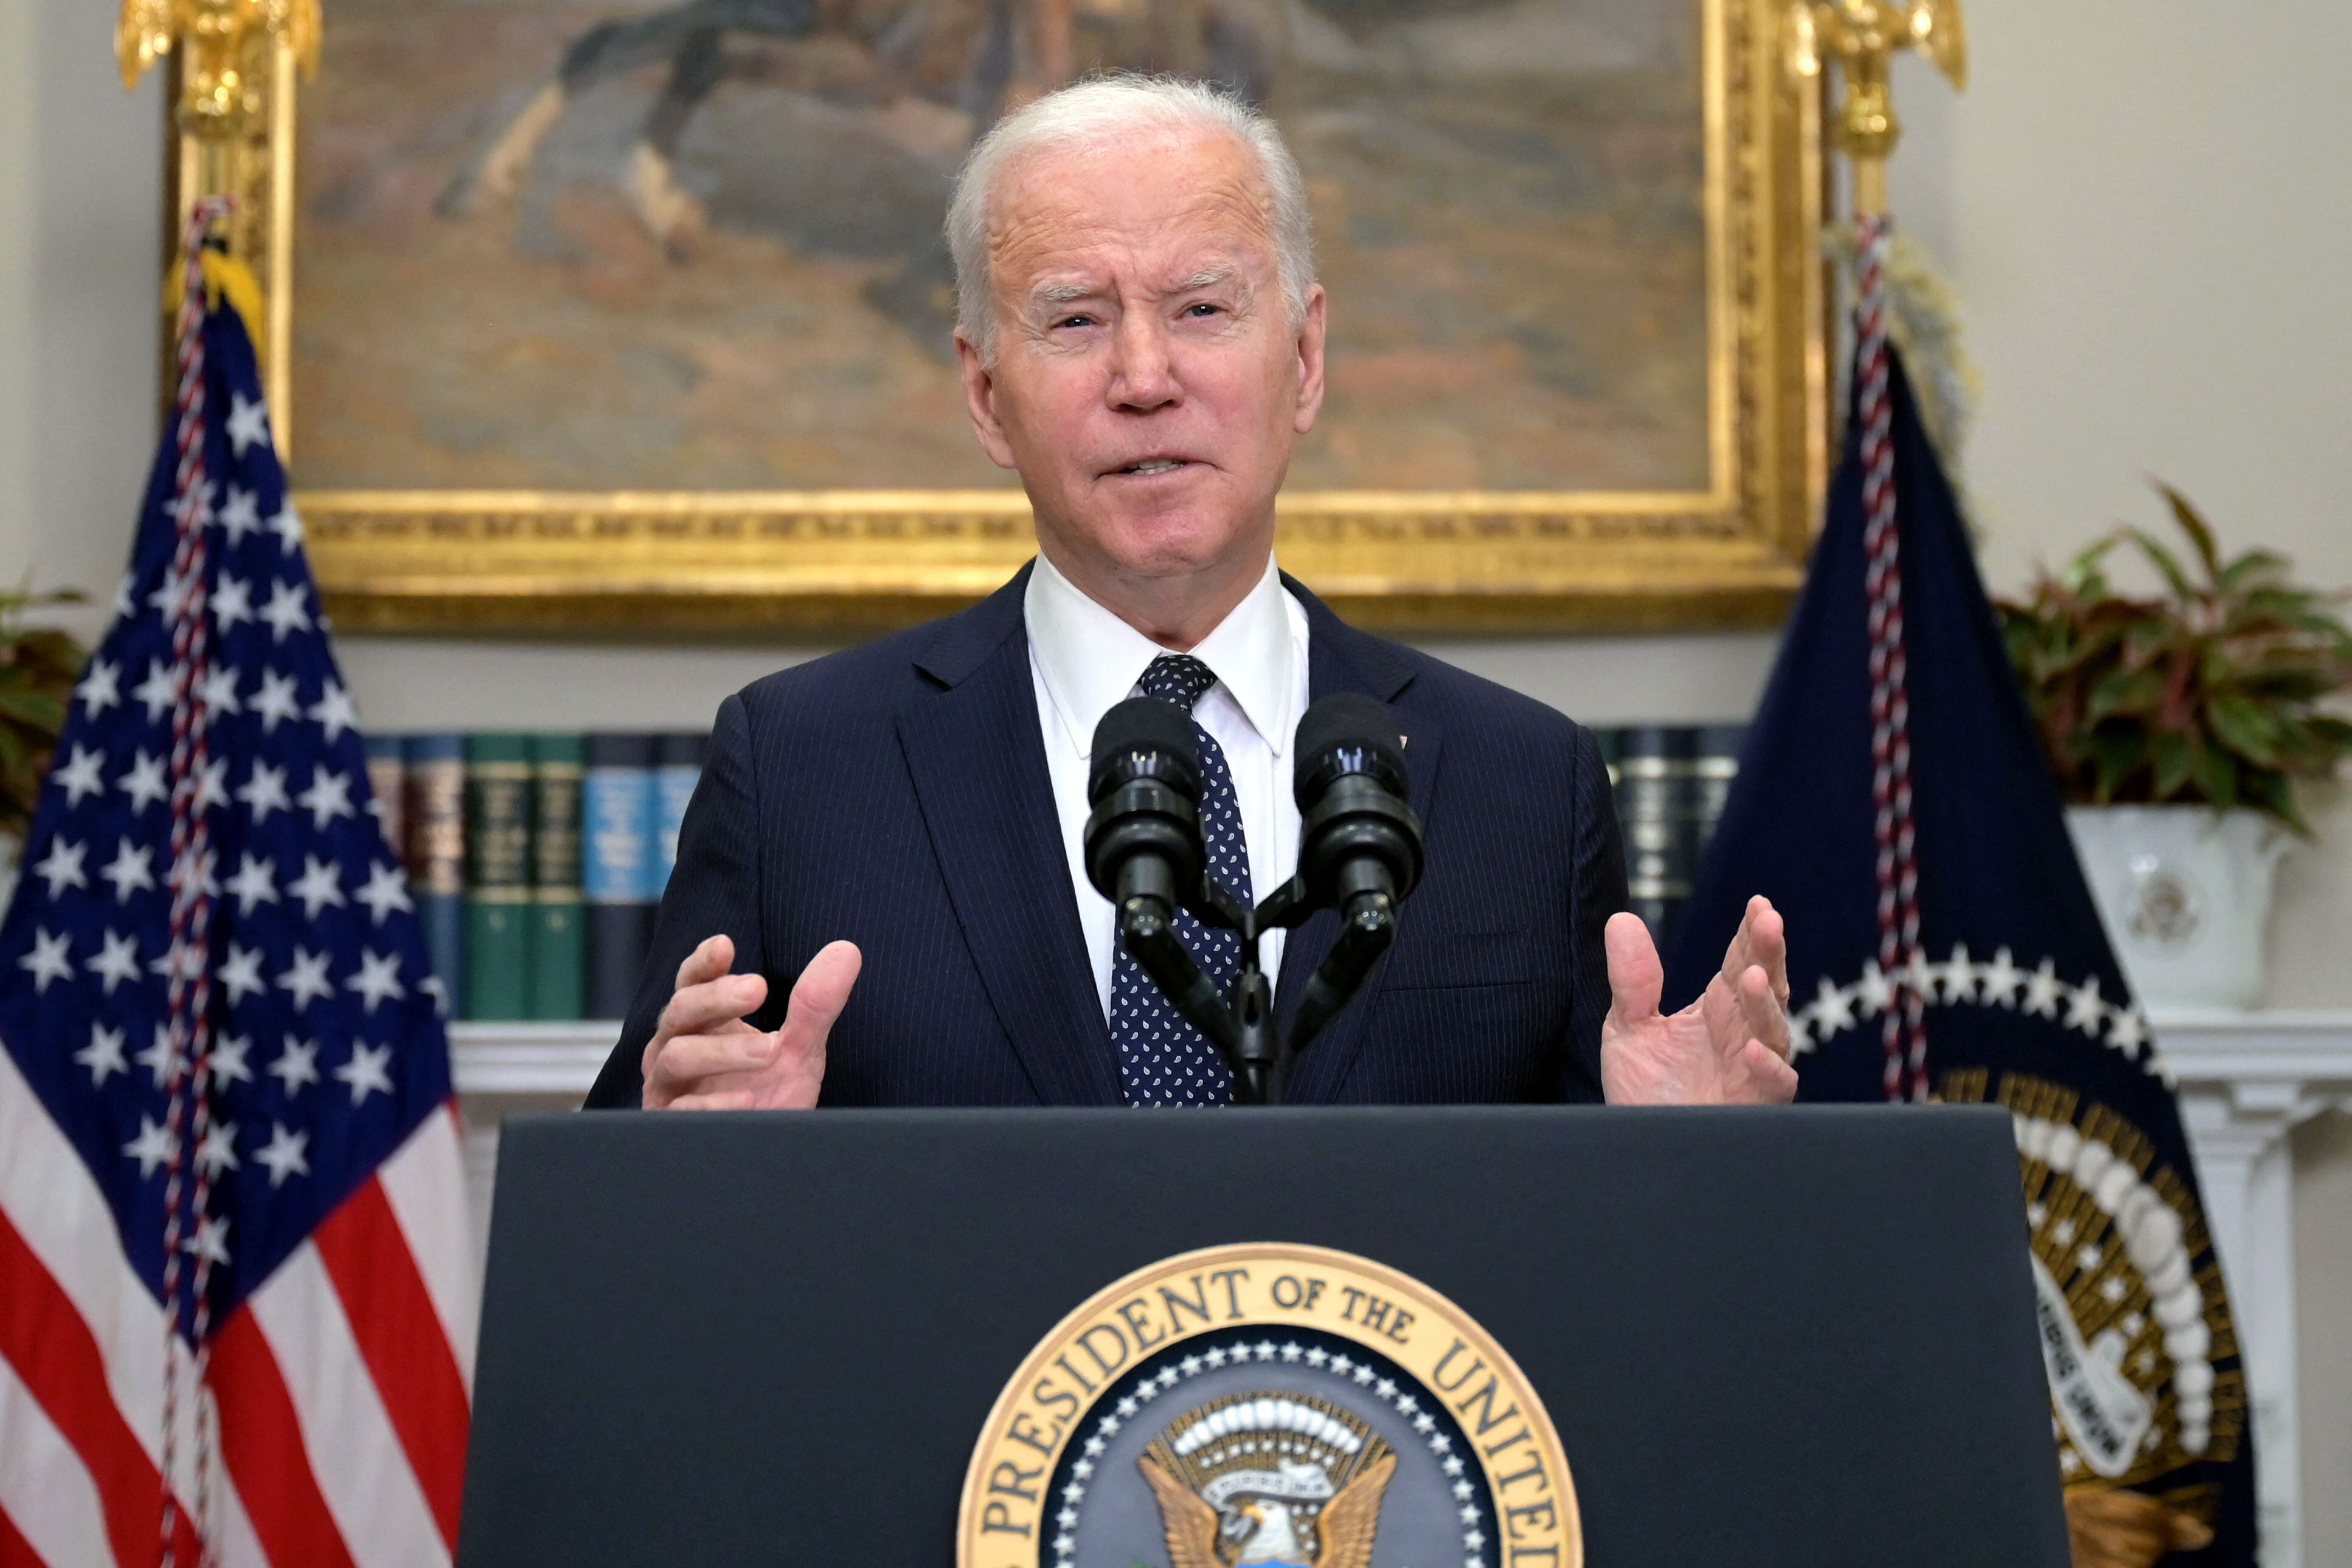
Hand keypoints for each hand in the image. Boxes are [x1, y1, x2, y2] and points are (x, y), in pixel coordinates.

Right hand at [641, 934, 861, 1109]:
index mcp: (702, 1023)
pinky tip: (749, 1099)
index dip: (704, 963)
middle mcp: (676, 1047)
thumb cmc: (771, 1096)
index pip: (692, 982)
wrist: (767, 1158)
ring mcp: (669, 1087)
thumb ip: (815, 1004)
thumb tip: (847, 950)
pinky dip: (714, 1102)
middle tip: (758, 988)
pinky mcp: (671, 1124)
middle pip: (680, 1010)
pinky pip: (681, 1109)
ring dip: (723, 1050)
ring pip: (676, 1055)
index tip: (726, 946)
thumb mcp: (799, 1049)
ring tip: (771, 1051)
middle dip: (717, 997)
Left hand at [1599, 895, 1796, 1104]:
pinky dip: (1766, 1067)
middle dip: (1770, 954)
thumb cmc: (1645, 1090)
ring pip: (1773, 1030)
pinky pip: (1773, 1084)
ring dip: (1765, 1005)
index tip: (1758, 905)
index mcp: (1718, 1008)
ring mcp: (1753, 1069)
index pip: (1741, 962)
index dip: (1753, 934)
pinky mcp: (1755, 1105)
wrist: (1640, 1146)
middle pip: (1766, 986)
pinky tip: (1750, 1050)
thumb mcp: (1628, 1027)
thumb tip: (1621, 920)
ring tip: (1752, 977)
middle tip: (1769, 922)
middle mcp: (1742, 1033)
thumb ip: (1632, 979)